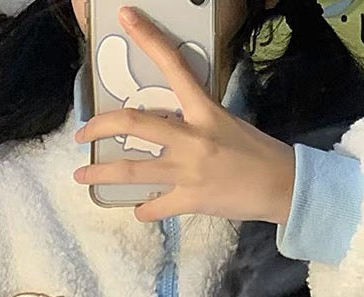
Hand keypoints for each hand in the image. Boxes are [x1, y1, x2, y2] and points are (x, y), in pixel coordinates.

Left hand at [73, 6, 295, 223]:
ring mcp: (188, 171)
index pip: (174, 66)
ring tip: (82, 176)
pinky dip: (143, 210)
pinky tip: (137, 210)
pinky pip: (156, 207)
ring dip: (102, 173)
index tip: (125, 17)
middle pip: (134, 123)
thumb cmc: (259, 152)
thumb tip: (171, 126)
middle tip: (81, 133)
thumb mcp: (227, 124)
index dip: (148, 38)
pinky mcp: (190, 200)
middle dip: (100, 126)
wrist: (282, 186)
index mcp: (204, 111)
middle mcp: (191, 137)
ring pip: (133, 170)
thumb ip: (196, 122)